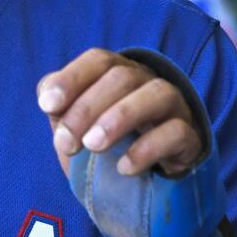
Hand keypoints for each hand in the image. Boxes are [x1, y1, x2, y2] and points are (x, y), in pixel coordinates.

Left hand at [38, 48, 203, 177]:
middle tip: (66, 142)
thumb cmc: (103, 140)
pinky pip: (177, 132)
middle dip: (88, 108)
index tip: (46, 106)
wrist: (143, 177)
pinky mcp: (190, 136)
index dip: (71, 78)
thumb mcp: (75, 124)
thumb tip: (48, 98)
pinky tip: (123, 168)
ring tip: (93, 146)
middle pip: (123, 77)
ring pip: (158, 94)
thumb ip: (59, 107)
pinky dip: (148, 148)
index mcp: (117, 71)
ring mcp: (174, 106)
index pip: (98, 60)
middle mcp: (147, 81)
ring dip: (120, 117)